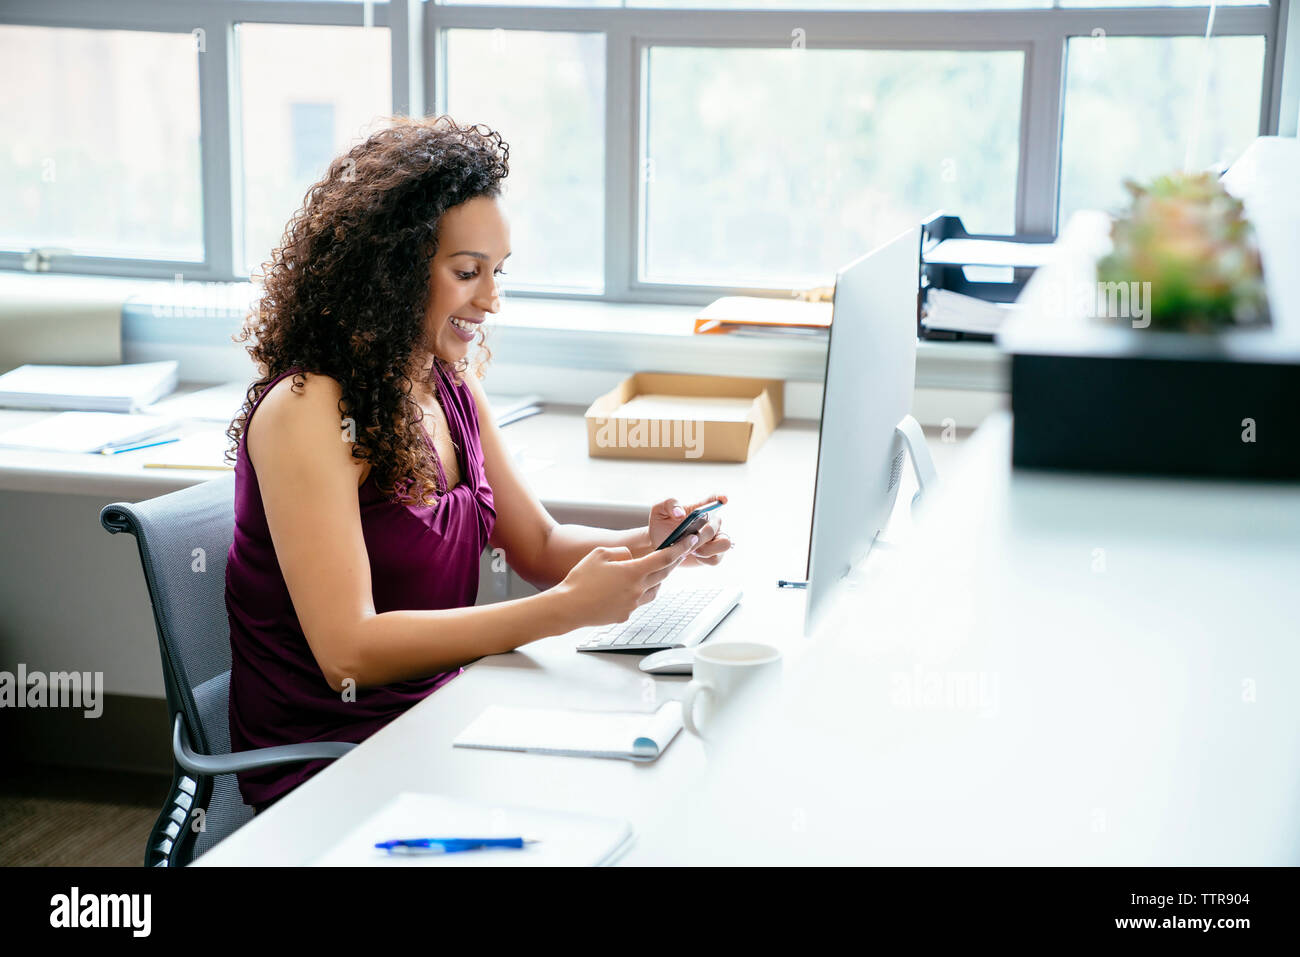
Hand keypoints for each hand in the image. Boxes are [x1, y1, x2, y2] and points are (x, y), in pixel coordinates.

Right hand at [557, 535, 695, 627]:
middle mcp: (637, 589)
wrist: (569, 607)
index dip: (680, 548)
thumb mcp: (600, 554)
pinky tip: (631, 588)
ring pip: (655, 589)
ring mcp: (633, 604)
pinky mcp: (626, 615)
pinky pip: (640, 601)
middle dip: (673, 562)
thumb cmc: (581, 578)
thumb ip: (621, 552)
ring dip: (658, 579)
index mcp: (633, 572)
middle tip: (679, 552)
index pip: (665, 558)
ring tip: (654, 570)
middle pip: (664, 574)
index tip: (690, 541)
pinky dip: (641, 592)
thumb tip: (631, 557)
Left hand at [648, 493, 732, 566]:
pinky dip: (704, 559)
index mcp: (699, 509)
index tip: (723, 499)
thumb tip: (680, 513)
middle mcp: (710, 522)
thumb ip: (669, 504)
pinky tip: (694, 556)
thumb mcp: (659, 510)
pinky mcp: (712, 555)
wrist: (657, 546)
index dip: (721, 497)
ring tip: (692, 549)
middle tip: (690, 538)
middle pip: (718, 524)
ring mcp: (714, 539)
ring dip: (707, 548)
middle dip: (704, 533)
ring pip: (724, 543)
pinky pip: (716, 559)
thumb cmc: (661, 525)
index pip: (715, 499)